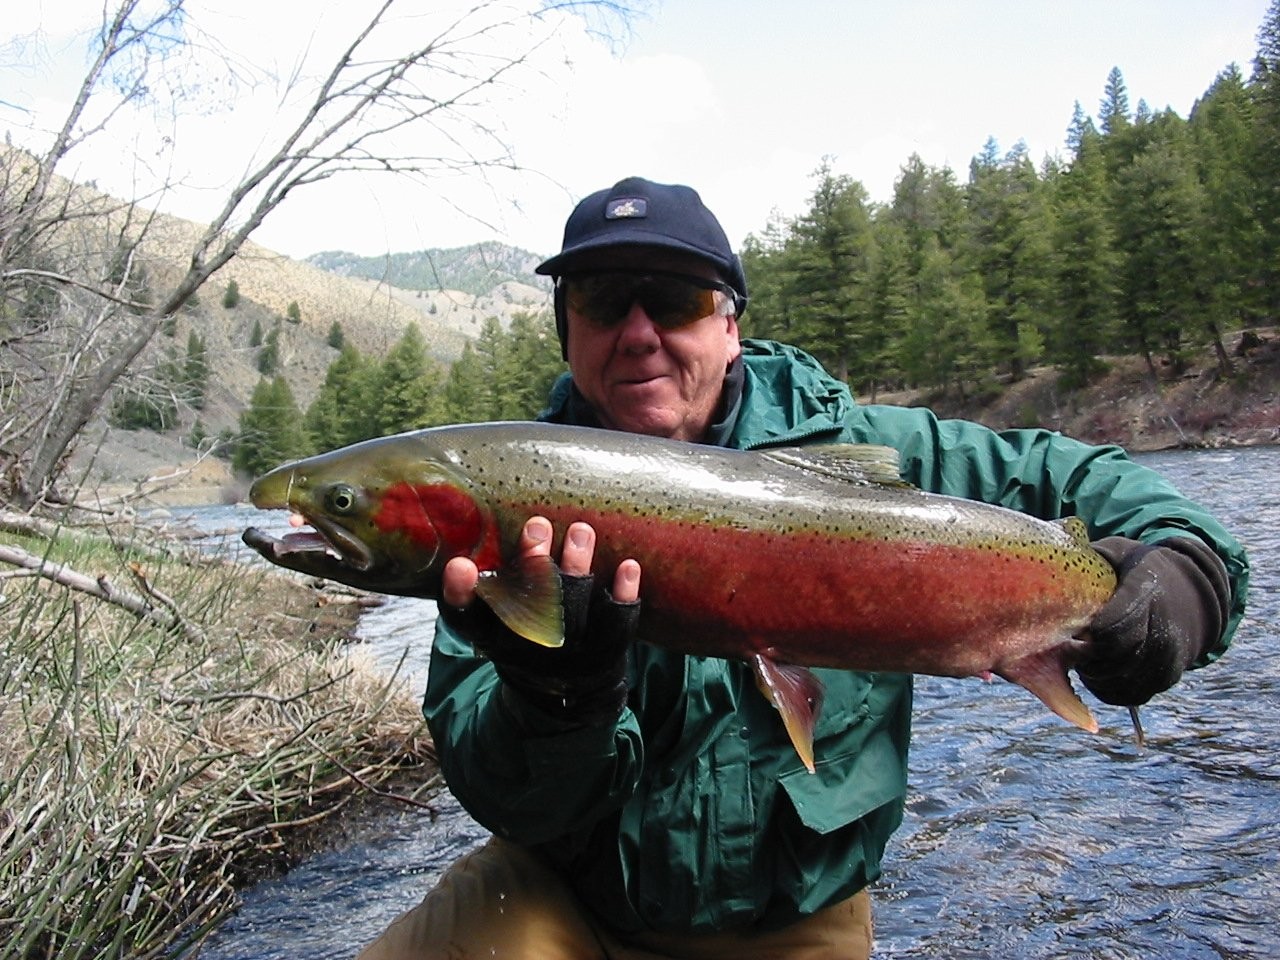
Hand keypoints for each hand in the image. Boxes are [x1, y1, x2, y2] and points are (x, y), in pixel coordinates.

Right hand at [439, 517, 640, 722]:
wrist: (565, 694)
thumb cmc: (523, 643)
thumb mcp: (490, 628)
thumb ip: (475, 596)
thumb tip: (460, 562)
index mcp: (494, 638)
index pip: (468, 618)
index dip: (460, 594)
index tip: (458, 565)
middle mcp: (531, 645)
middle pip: (530, 603)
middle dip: (534, 564)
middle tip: (538, 526)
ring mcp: (572, 647)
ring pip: (574, 603)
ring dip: (577, 566)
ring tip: (581, 531)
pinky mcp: (607, 646)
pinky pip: (618, 620)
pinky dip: (623, 592)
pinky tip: (629, 566)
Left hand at [1078, 536, 1229, 705]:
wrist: (1189, 594)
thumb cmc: (1137, 570)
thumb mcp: (1117, 552)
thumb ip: (1088, 554)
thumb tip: (1051, 546)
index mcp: (1146, 593)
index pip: (1114, 622)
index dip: (1089, 630)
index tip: (1073, 627)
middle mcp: (1164, 628)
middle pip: (1115, 654)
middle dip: (1086, 653)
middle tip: (1069, 643)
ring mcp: (1168, 658)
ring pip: (1120, 679)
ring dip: (1093, 672)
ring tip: (1081, 654)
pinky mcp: (1165, 678)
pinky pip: (1128, 694)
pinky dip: (1106, 687)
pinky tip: (1095, 669)